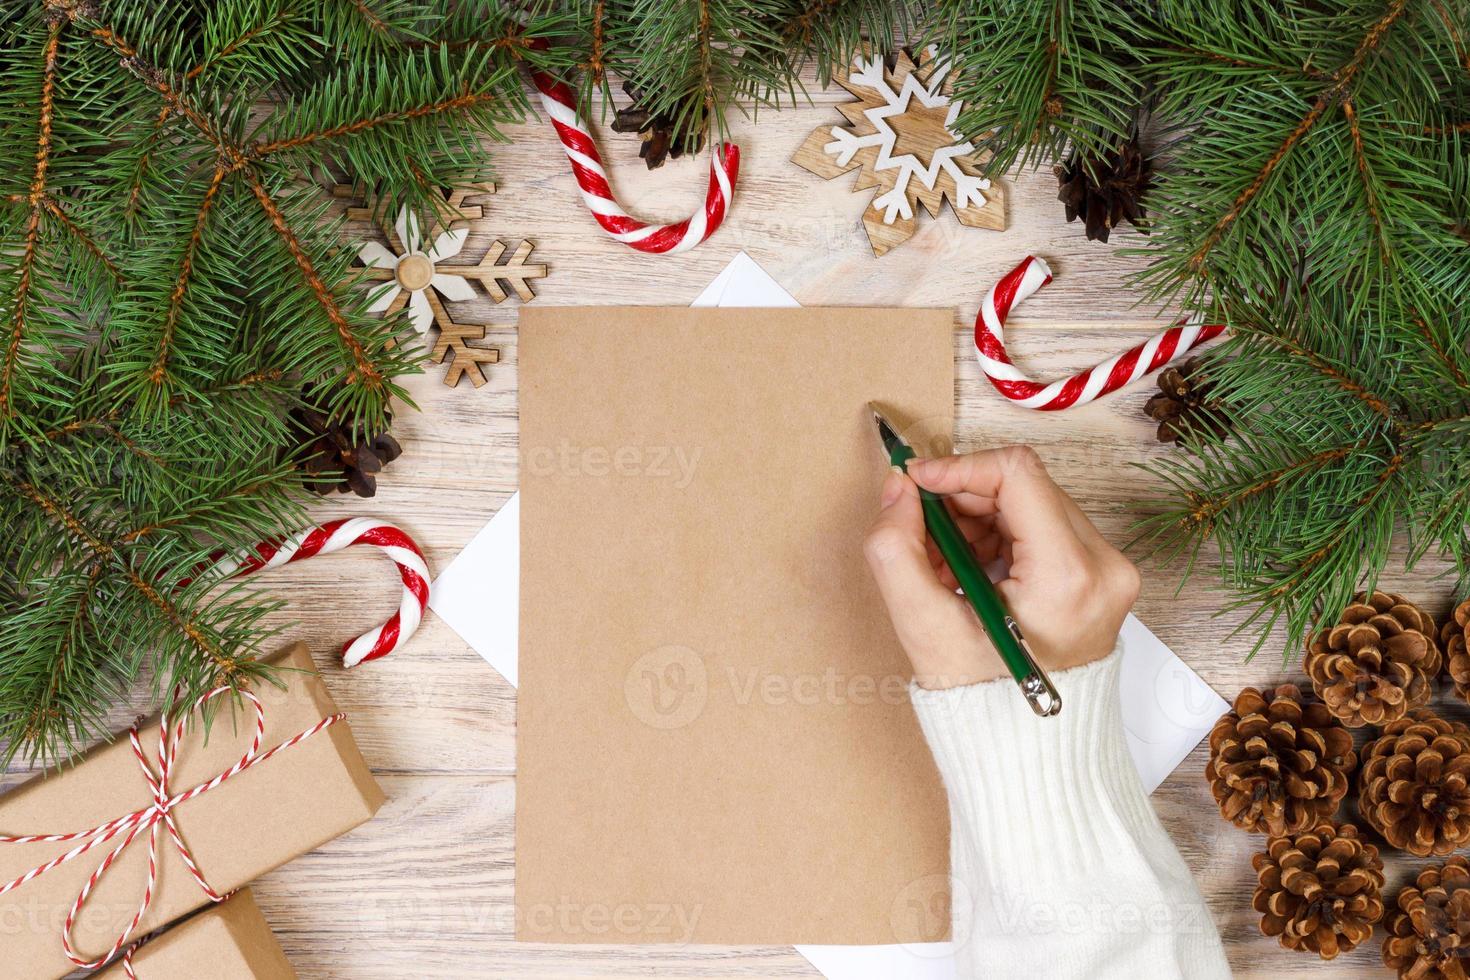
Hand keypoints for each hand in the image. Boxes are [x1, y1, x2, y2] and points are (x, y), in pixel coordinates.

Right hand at [863, 446, 1139, 689]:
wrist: (1028, 750)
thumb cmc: (980, 700)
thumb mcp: (922, 626)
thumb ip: (896, 548)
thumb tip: (899, 487)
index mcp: (1069, 578)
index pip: (1017, 475)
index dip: (958, 468)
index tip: (915, 482)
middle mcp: (1104, 567)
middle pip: (1025, 486)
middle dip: (963, 501)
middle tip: (922, 535)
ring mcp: (1110, 571)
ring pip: (1032, 503)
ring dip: (978, 520)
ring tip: (944, 566)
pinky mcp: (1103, 575)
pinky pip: (1044, 526)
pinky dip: (999, 537)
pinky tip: (970, 572)